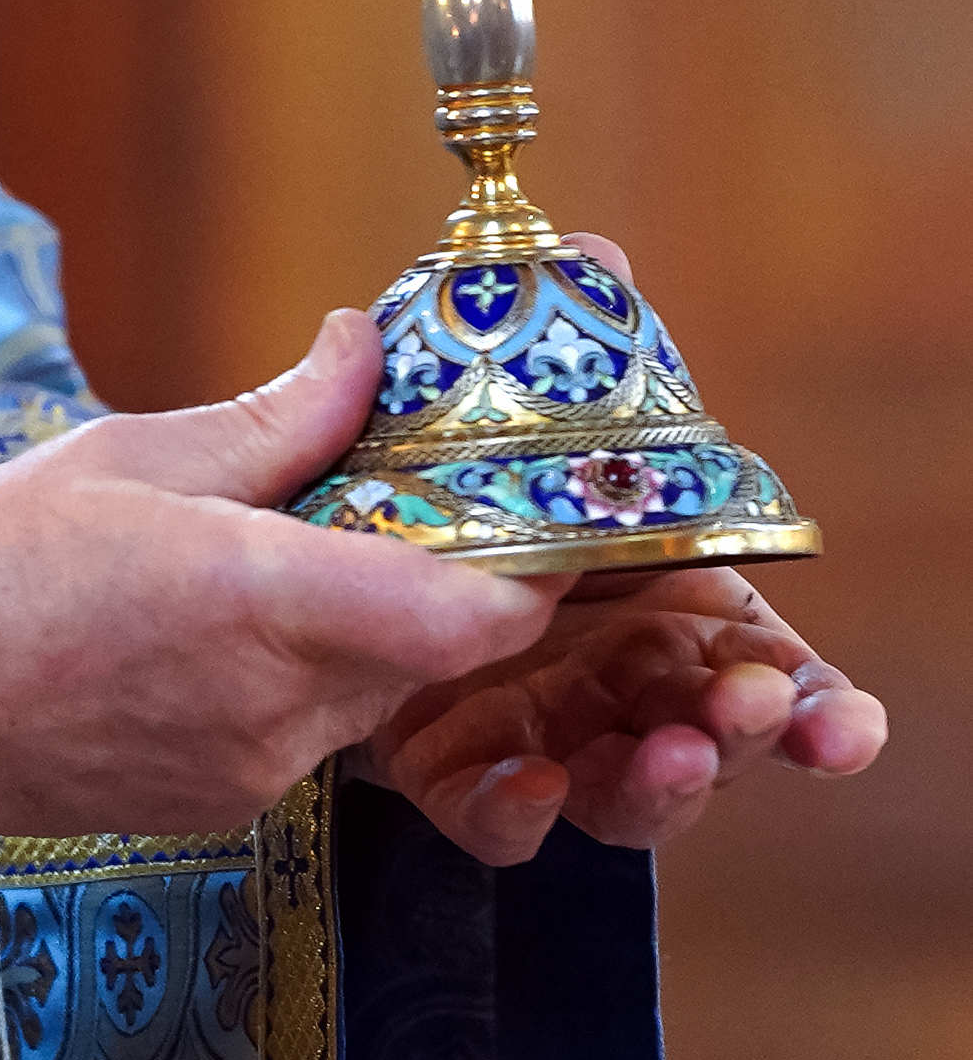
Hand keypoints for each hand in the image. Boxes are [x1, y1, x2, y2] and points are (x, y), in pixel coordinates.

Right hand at [0, 306, 571, 850]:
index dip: (532, 567)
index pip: (472, 616)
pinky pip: (310, 730)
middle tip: (428, 494)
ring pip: (375, 691)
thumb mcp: (130, 456)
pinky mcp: (227, 802)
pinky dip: (304, 671)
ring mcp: (258, 769)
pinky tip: (229, 619)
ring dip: (370, 622)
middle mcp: (283, 706)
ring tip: (304, 543)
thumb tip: (363, 350)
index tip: (545, 506)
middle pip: (437, 651)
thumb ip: (273, 419)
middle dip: (447, 575)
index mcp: (265, 603)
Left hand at [345, 230, 886, 864]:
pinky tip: (528, 782)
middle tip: (752, 710)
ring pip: (614, 779)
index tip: (846, 727)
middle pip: (696, 722)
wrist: (214, 546)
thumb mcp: (431, 398)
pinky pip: (484, 806)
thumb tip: (596, 252)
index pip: (737, 651)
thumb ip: (527, 337)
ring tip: (667, 755)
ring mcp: (516, 716)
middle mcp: (585, 661)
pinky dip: (515, 807)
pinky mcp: (428, 757)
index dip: (804, 694)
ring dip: (655, 781)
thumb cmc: (368, 455)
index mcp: (623, 581)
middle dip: (741, 730)